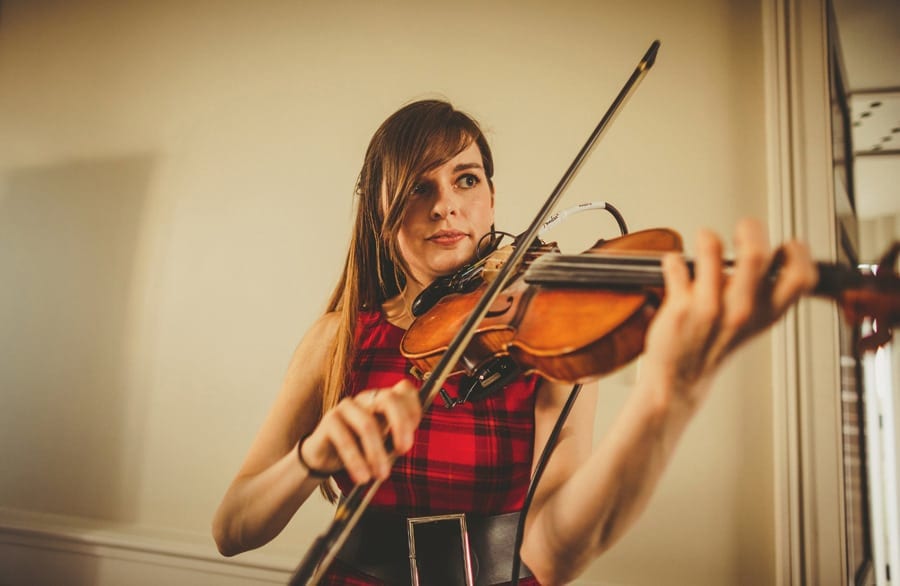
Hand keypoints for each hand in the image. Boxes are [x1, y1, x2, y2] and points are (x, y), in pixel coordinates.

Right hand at [299, 379, 420, 482]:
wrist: (326, 457)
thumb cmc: (360, 448)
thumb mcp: (384, 443)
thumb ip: (397, 438)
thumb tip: (406, 445)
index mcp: (383, 399)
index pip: (404, 390)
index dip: (414, 410)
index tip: (412, 437)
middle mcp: (366, 398)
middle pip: (389, 398)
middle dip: (400, 425)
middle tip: (403, 451)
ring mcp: (347, 407)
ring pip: (367, 424)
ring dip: (377, 453)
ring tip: (381, 475)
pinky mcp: (330, 420)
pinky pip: (345, 439)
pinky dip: (356, 461)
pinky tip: (362, 476)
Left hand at [641, 218, 816, 410]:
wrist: (678, 379)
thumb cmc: (713, 347)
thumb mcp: (753, 324)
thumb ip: (765, 293)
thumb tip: (774, 253)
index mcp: (766, 314)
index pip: (802, 276)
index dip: (798, 252)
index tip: (785, 245)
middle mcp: (741, 310)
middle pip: (757, 253)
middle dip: (750, 229)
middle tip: (741, 230)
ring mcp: (710, 308)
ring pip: (711, 249)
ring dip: (706, 238)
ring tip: (704, 243)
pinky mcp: (680, 307)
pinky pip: (675, 264)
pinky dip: (673, 260)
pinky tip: (676, 268)